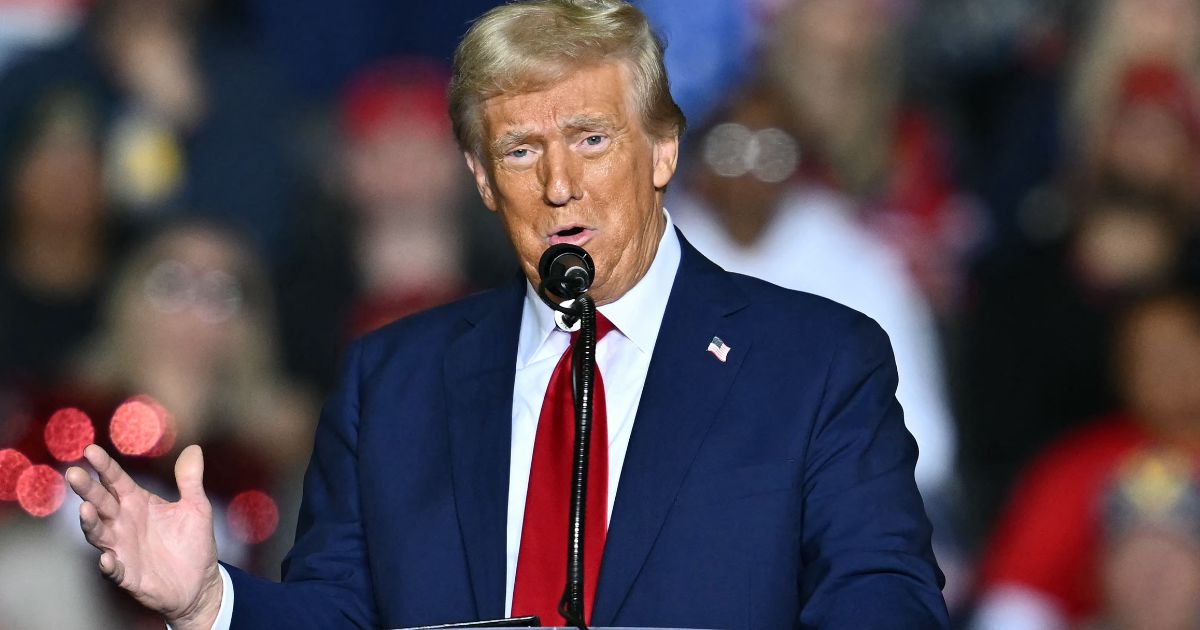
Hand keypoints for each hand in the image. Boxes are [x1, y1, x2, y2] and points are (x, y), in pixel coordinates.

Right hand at [66, 444, 222, 629]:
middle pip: (101, 502)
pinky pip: (113, 570)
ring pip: (99, 533)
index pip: (116, 480)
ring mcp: (122, 548)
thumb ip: (190, 480)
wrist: (199, 582)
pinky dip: (108, 565)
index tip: (90, 450)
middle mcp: (124, 523)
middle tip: (74, 474)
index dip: (104, 466)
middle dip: (87, 489)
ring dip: (90, 523)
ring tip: (85, 510)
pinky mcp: (127, 574)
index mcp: (137, 503)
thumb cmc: (193, 542)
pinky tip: (106, 558)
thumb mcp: (197, 507)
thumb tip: (194, 448)